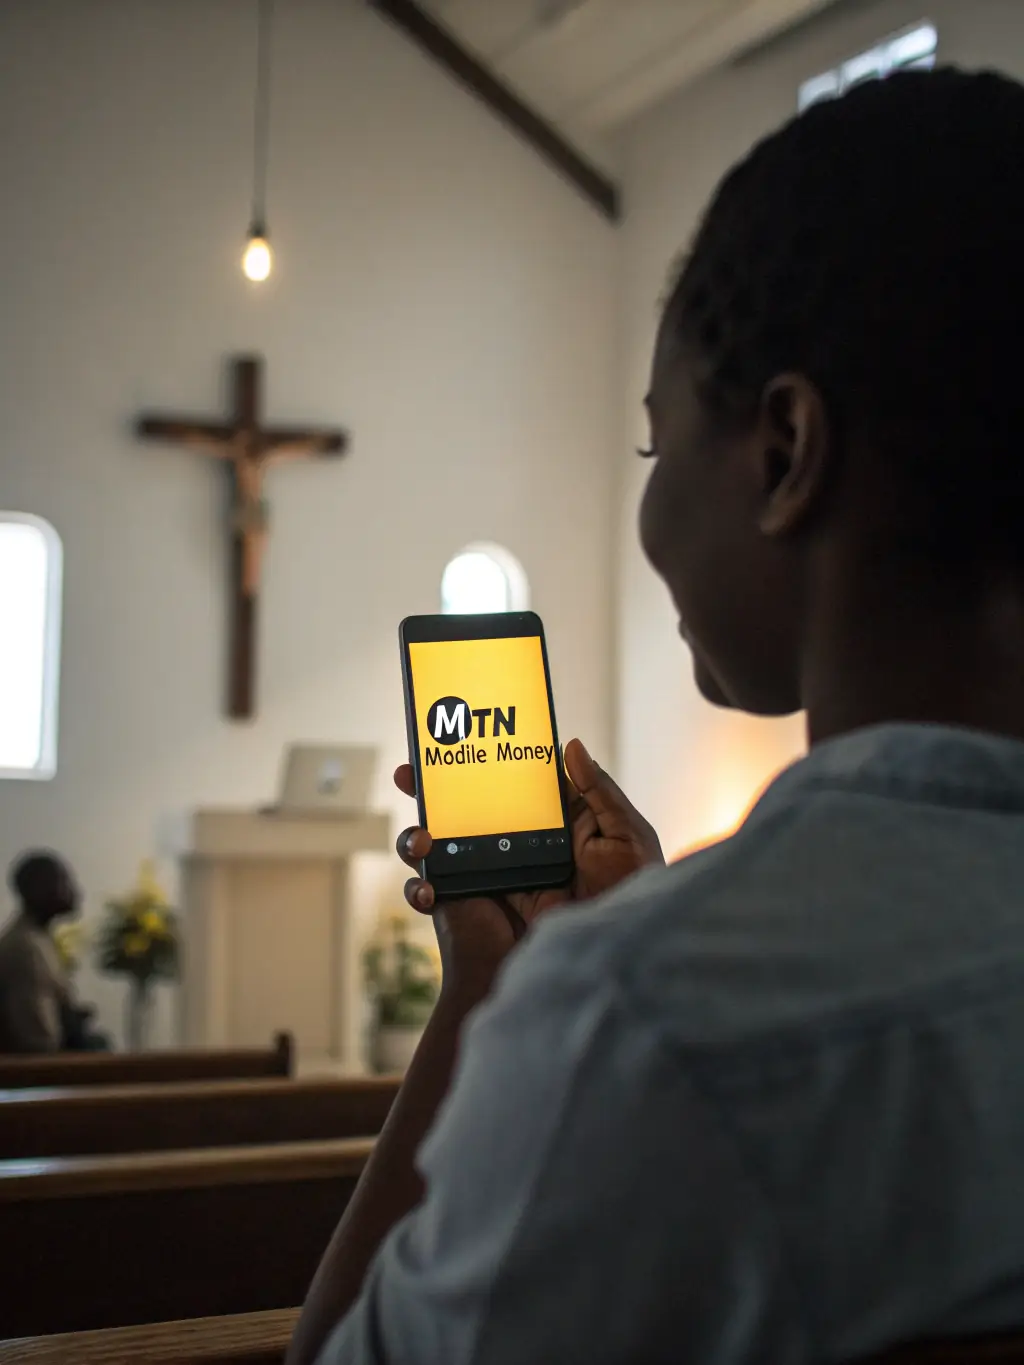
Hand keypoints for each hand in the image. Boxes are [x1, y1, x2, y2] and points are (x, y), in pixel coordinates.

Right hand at [394, 738, 662, 992]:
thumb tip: (569, 745)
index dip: (485, 757)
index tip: (458, 734)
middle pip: (466, 804)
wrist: (606, 960)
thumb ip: (598, 790)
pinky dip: (420, 884)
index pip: (512, 780)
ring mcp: (492, 869)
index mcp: (553, 818)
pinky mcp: (475, 900)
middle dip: (432, 787)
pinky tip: (428, 887)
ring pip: (441, 841)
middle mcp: (517, 839)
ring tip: (421, 837)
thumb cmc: (627, 897)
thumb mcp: (625, 836)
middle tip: (410, 771)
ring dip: (417, 833)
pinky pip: (434, 886)